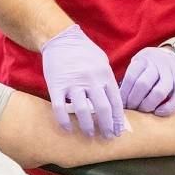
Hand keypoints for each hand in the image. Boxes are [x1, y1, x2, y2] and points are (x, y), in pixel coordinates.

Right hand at [41, 24, 123, 138]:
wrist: (61, 38)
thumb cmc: (84, 51)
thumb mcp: (102, 61)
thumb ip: (108, 80)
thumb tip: (115, 103)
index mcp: (104, 74)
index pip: (116, 101)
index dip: (118, 119)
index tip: (119, 130)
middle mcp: (91, 79)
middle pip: (102, 109)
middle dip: (107, 126)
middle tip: (108, 137)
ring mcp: (73, 82)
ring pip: (83, 111)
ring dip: (88, 127)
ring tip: (91, 135)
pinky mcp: (56, 85)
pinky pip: (59, 108)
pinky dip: (64, 122)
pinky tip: (68, 129)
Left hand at [118, 47, 174, 115]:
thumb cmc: (153, 65)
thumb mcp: (140, 63)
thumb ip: (132, 77)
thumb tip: (116, 98)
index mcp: (144, 60)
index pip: (131, 77)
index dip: (124, 93)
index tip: (120, 104)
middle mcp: (158, 65)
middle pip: (143, 84)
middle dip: (134, 100)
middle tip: (130, 109)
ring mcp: (172, 75)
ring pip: (159, 92)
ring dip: (148, 105)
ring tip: (142, 111)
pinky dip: (167, 109)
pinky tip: (158, 113)